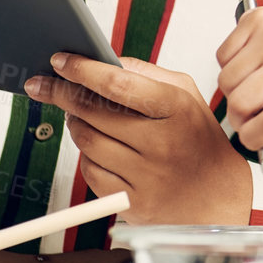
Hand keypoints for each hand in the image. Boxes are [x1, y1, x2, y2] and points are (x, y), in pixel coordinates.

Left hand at [25, 54, 251, 225]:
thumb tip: (104, 62)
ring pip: (87, 141)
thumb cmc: (198, 141)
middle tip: (43, 84)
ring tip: (76, 114)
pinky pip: (90, 172)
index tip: (60, 61)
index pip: (118, 84)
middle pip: (93, 112)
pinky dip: (85, 155)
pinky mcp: (132, 202)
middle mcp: (161, 143)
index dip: (83, 70)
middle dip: (61, 93)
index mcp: (176, 110)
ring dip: (74, 123)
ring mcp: (146, 176)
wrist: (218, 199)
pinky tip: (96, 147)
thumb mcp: (186, 97)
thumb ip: (147, 74)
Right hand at [216, 8, 262, 184]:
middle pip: (241, 103)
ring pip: (225, 81)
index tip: (258, 138)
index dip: (257, 138)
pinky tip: (251, 66)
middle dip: (242, 117)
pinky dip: (230, 66)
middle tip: (256, 113)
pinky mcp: (256, 18)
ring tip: (256, 88)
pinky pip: (222, 55)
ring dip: (234, 92)